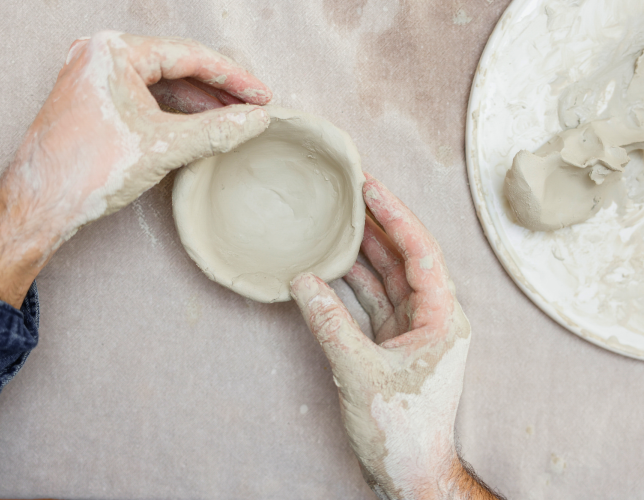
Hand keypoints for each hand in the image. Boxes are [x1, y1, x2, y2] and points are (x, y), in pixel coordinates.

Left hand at [0, 32, 271, 307]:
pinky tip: (198, 126)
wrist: (39, 205)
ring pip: (161, 83)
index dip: (233, 78)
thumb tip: (256, 121)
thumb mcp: (163, 147)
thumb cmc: (87, 171)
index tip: (263, 96)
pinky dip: (174, 112)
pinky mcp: (93, 101)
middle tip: (252, 108)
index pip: (189, 56)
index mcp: (114, 51)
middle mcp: (101, 55)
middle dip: (218, 90)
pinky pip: (144, 98)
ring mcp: (95, 78)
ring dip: (198, 102)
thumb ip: (216, 130)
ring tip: (232, 119)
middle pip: (177, 66)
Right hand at [291, 175, 499, 498]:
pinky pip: (374, 301)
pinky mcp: (394, 343)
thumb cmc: (400, 428)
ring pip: (388, 278)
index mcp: (443, 318)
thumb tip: (302, 281)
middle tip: (353, 190)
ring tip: (340, 219)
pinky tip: (332, 265)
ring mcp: (413, 330)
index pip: (421, 252)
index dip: (396, 215)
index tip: (370, 187)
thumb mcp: (359, 371)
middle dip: (380, 224)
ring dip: (365, 251)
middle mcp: (434, 317)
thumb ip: (329, 323)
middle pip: (406, 258)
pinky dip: (353, 283)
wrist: (409, 471)